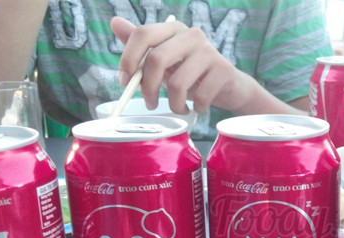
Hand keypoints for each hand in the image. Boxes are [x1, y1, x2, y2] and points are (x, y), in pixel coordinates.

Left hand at [111, 16, 252, 114]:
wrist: (229, 87)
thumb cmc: (191, 73)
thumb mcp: (163, 60)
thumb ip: (141, 45)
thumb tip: (114, 22)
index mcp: (173, 29)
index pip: (143, 34)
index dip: (128, 59)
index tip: (125, 82)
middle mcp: (191, 35)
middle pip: (157, 59)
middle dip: (148, 88)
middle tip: (150, 103)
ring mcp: (209, 51)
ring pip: (178, 83)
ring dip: (174, 104)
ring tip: (179, 109)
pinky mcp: (223, 70)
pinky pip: (200, 96)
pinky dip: (196, 107)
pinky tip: (198, 107)